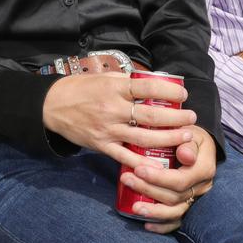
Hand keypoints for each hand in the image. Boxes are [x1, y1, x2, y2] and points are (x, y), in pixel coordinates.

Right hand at [42, 73, 195, 163]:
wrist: (52, 106)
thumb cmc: (80, 88)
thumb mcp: (103, 77)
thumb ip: (126, 82)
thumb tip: (153, 83)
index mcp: (114, 87)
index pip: (147, 87)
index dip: (169, 90)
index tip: (183, 93)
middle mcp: (112, 108)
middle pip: (152, 116)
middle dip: (176, 118)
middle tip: (191, 118)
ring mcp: (108, 129)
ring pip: (145, 138)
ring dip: (169, 139)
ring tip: (185, 136)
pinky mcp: (102, 145)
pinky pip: (126, 156)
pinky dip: (144, 163)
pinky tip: (161, 165)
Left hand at [118, 125, 215, 233]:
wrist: (196, 143)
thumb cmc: (188, 135)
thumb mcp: (191, 133)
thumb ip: (187, 142)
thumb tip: (185, 155)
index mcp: (203, 169)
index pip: (180, 180)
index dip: (158, 178)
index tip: (138, 169)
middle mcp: (201, 187)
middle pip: (174, 196)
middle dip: (148, 189)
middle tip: (126, 179)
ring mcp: (196, 198)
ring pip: (175, 211)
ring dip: (154, 211)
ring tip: (134, 207)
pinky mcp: (188, 205)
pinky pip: (177, 220)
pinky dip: (163, 225)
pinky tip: (146, 225)